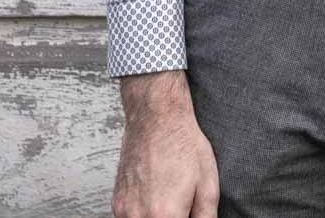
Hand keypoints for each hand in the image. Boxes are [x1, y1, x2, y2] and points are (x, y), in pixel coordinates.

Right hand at [113, 72, 218, 217]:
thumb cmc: (183, 143)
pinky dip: (144, 215)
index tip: (188, 213)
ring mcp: (125, 211)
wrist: (156, 116)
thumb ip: (205, 217)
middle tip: (182, 205)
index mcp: (165, 215)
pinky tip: (156, 197)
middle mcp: (140, 217)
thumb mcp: (207, 182)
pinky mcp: (117, 203)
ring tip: (169, 199)